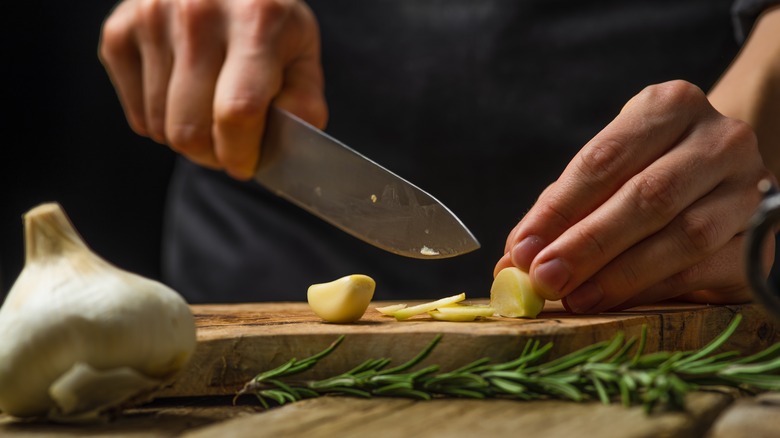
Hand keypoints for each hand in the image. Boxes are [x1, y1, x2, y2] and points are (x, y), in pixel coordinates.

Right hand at [99, 0, 326, 179]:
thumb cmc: (266, 22)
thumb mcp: (302, 52)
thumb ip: (303, 102)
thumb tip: (285, 144)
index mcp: (255, 20)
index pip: (237, 111)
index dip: (241, 153)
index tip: (247, 163)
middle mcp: (198, 12)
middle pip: (189, 129)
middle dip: (212, 155)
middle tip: (229, 145)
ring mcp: (151, 18)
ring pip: (160, 127)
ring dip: (187, 138)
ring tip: (208, 114)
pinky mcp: (119, 31)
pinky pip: (137, 116)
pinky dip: (160, 121)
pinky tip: (182, 96)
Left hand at [495, 80, 773, 312]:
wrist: (720, 176)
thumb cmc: (648, 169)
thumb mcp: (605, 172)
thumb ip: (562, 210)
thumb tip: (514, 259)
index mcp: (670, 105)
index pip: (604, 160)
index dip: (559, 209)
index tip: (521, 249)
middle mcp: (720, 138)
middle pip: (647, 196)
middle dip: (588, 244)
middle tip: (544, 278)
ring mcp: (751, 185)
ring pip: (685, 234)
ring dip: (622, 274)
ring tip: (576, 297)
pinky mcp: (764, 233)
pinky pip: (711, 268)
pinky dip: (658, 288)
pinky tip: (618, 304)